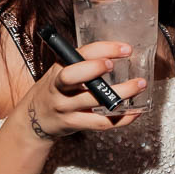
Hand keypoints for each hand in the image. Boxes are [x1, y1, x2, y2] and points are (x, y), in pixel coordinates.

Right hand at [22, 42, 145, 139]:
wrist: (35, 118)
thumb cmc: (55, 89)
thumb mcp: (61, 71)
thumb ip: (83, 62)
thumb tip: (118, 51)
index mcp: (60, 68)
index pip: (80, 54)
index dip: (104, 49)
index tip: (126, 49)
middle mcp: (59, 87)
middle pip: (72, 77)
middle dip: (94, 69)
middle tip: (117, 66)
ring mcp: (65, 107)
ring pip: (93, 101)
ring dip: (120, 94)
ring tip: (139, 85)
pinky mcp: (74, 124)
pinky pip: (100, 122)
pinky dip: (121, 118)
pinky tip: (134, 111)